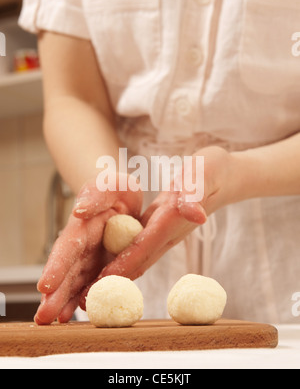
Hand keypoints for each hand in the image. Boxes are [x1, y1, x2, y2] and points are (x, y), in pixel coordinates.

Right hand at [34, 174, 142, 324]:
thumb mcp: (109, 185)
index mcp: (82, 226)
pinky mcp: (102, 264)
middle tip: (44, 317)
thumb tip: (79, 210)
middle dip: (55, 294)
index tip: (45, 286)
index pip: (67, 247)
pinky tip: (78, 312)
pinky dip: (84, 298)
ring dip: (66, 301)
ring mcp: (91, 257)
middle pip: (66, 271)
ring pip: (76, 282)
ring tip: (57, 320)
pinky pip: (92, 283)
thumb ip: (95, 196)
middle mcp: (82, 245)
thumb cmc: (114, 188)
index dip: (56, 267)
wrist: (121, 197)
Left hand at [96, 146, 234, 281]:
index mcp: (171, 220)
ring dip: (114, 278)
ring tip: (89, 294)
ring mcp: (164, 234)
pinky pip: (138, 250)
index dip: (123, 264)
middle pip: (137, 262)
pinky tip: (106, 271)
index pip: (144, 246)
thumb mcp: (204, 174)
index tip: (101, 283)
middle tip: (85, 302)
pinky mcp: (159, 229)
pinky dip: (121, 263)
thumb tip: (195, 214)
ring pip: (136, 260)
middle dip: (112, 282)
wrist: (224, 179)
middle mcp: (166, 233)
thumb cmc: (212, 171)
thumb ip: (195, 193)